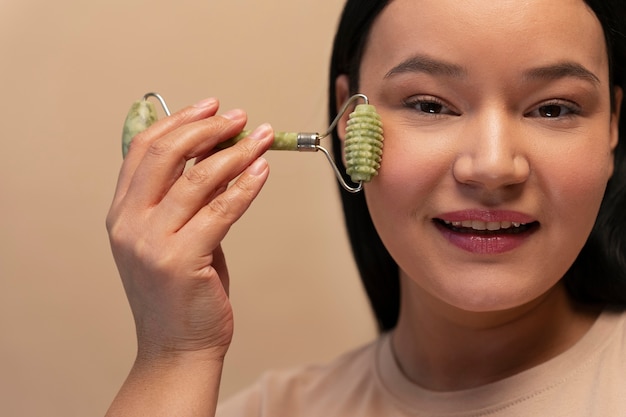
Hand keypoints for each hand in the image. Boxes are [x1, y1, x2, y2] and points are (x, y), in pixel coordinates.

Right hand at [106, 97, 272, 361]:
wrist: (177, 348)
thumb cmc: (181, 292)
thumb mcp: (172, 237)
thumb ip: (184, 199)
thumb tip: (217, 154)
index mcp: (121, 214)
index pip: (142, 149)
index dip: (178, 121)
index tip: (209, 106)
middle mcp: (129, 224)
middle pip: (165, 154)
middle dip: (207, 127)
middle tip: (239, 117)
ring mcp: (151, 243)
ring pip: (198, 178)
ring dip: (235, 152)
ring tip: (263, 139)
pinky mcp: (181, 260)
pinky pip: (221, 209)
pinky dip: (246, 185)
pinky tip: (263, 170)